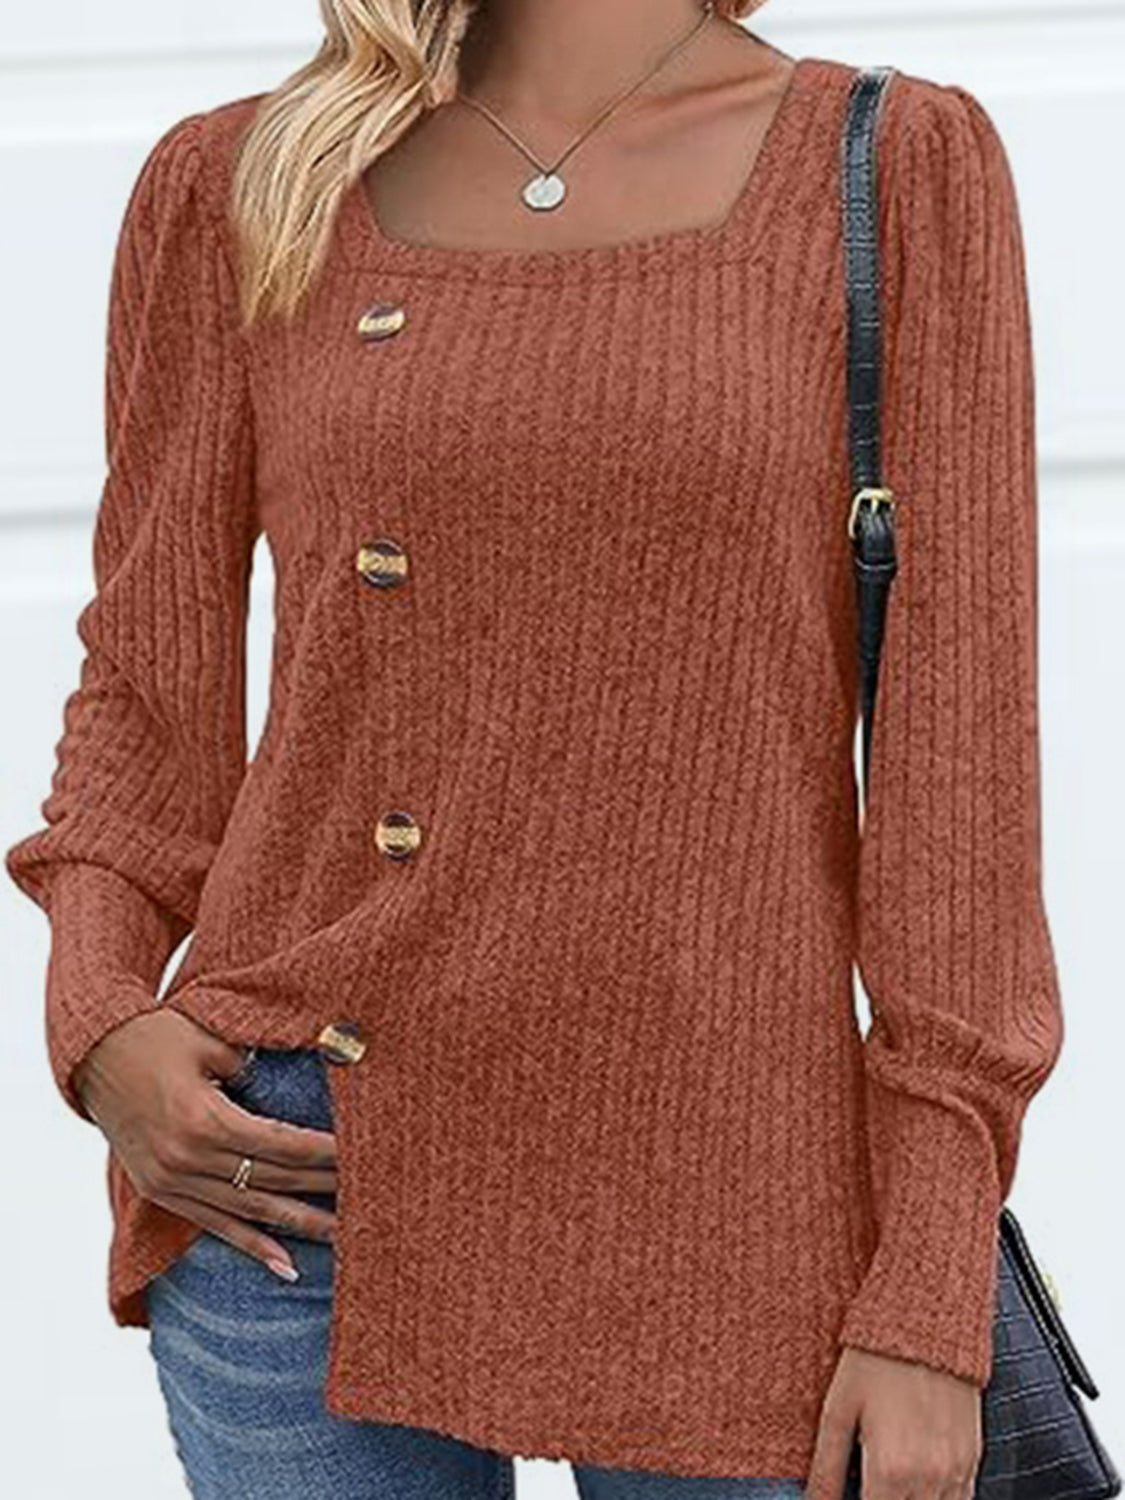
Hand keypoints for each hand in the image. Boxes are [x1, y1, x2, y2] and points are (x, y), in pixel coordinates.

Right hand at [73, 1008, 336, 1280]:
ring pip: (249, 1213)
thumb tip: (310, 1064)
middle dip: (323, 1191)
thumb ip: (257, 1065)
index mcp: (204, 1121)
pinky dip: (251, 1246)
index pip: (282, 1145)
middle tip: (370, 1200)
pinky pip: (214, 1226)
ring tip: (343, 1238)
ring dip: (297, 1227)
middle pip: (272, 1182)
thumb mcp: (212, 1040)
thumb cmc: (159, 1035)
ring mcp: (172, 1183)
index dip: (325, 1154)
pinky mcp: (162, 1193)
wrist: (94, 1054)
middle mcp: (188, 1160)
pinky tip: (285, 1266)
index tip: (362, 1157)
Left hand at [807, 1346, 982, 1499]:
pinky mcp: (973, 1458)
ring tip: (889, 1483)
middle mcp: (928, 1478)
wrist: (925, 1321)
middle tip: (866, 1484)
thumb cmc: (876, 1359)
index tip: (846, 1497)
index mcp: (890, 1470)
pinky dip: (938, 1499)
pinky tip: (916, 1483)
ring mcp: (956, 1470)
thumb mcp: (838, 1408)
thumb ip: (827, 1467)